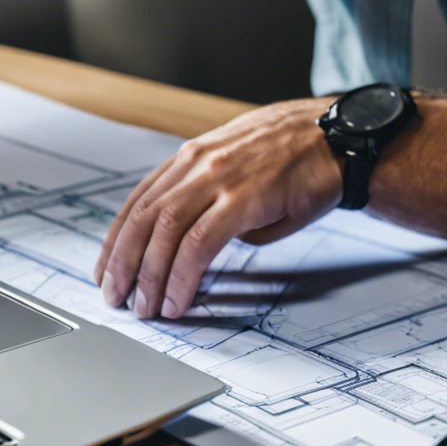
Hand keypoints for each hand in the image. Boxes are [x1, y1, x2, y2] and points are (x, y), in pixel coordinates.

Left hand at [93, 97, 340, 319]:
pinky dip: (182, 276)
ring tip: (145, 307)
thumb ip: (211, 202)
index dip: (116, 239)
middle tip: (116, 296)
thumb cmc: (296, 155)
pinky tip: (178, 299)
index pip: (138, 201)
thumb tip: (200, 244)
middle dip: (121, 262)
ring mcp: (218, 179)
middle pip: (142, 219)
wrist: (341, 138)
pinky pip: (199, 244)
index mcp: (191, 157)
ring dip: (149, 276)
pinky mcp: (243, 199)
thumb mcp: (239, 168)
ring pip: (164, 233)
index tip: (105, 268)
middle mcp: (196, 164)